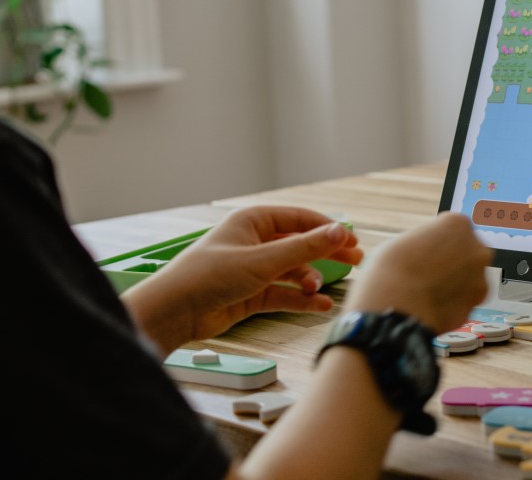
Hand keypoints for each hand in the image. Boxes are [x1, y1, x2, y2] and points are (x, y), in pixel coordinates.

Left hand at [120, 207, 361, 352]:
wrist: (176, 311)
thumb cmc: (208, 276)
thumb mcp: (263, 260)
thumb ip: (304, 248)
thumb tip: (339, 232)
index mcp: (252, 221)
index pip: (299, 218)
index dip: (328, 229)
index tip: (352, 241)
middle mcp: (254, 242)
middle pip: (300, 244)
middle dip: (326, 253)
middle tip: (355, 261)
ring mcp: (253, 269)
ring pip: (292, 271)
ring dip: (309, 279)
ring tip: (317, 289)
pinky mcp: (251, 294)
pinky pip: (283, 294)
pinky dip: (300, 299)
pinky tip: (318, 305)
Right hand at [343, 213, 488, 332]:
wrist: (397, 307)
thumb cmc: (392, 271)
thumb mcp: (403, 242)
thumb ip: (424, 245)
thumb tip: (426, 254)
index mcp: (457, 224)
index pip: (454, 228)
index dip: (438, 241)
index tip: (428, 250)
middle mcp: (476, 248)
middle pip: (467, 252)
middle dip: (452, 261)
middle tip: (428, 272)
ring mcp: (479, 278)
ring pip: (469, 278)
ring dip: (455, 283)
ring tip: (427, 292)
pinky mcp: (476, 304)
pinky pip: (465, 300)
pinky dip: (453, 303)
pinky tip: (432, 305)